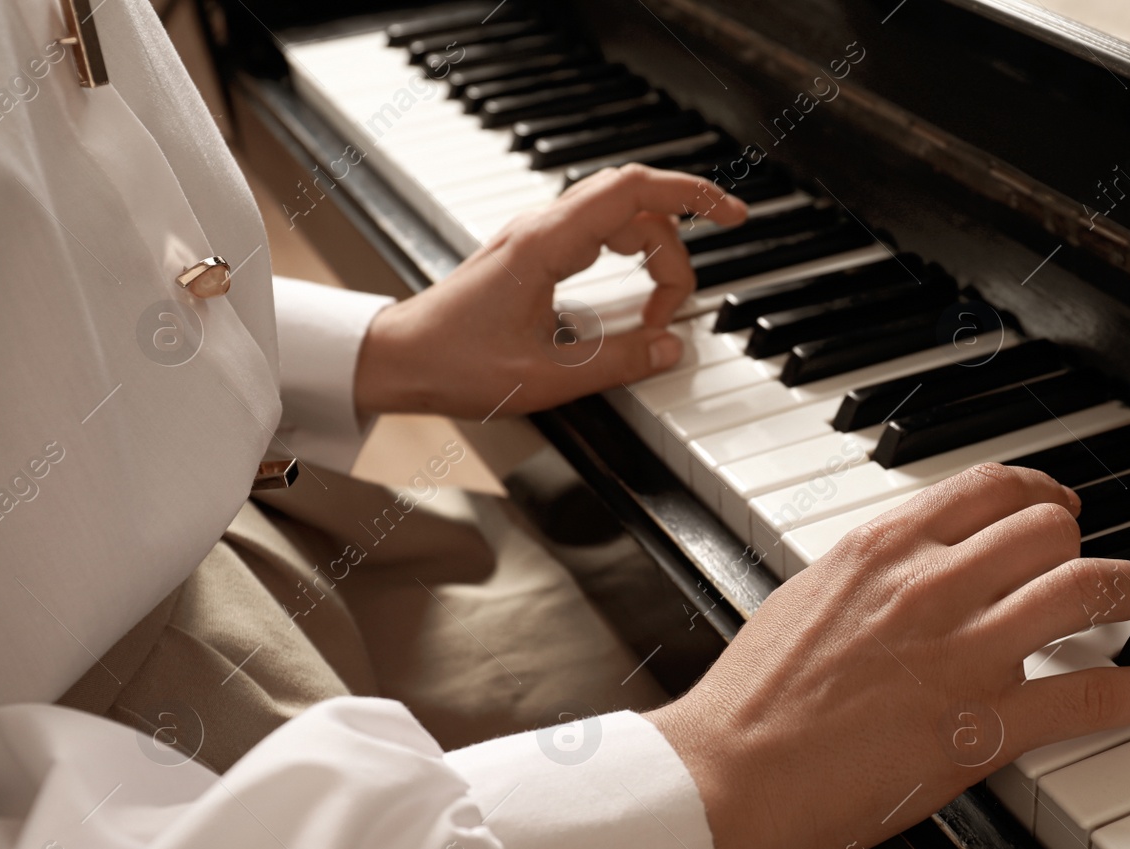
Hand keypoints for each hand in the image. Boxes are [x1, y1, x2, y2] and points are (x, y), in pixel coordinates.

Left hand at [353, 165, 748, 419]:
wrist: (397, 358)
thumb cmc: (454, 363)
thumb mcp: (546, 376)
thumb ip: (618, 362)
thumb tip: (672, 348)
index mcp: (546, 244)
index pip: (634, 191)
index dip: (691, 194)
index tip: (732, 216)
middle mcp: (542, 228)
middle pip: (634, 202)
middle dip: (679, 236)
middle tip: (693, 293)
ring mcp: (536, 237)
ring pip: (618, 216)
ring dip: (652, 254)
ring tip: (661, 309)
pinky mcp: (533, 253)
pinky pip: (597, 231)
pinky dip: (630, 252)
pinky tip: (638, 285)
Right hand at [647, 464, 1129, 848]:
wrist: (725, 774)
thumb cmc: (751, 701)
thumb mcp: (807, 600)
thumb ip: (872, 577)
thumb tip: (916, 571)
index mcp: (881, 547)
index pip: (989, 488)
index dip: (1039, 494)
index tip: (1055, 509)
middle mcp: (930, 583)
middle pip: (1047, 530)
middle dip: (1085, 541)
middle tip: (1104, 560)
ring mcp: (963, 653)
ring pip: (1082, 589)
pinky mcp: (982, 727)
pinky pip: (1095, 695)